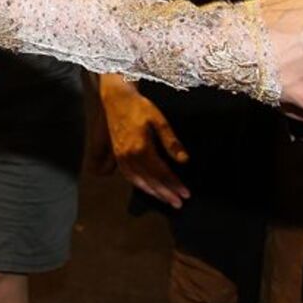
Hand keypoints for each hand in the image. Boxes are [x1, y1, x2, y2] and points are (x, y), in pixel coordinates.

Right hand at [98, 74, 189, 208]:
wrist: (116, 99)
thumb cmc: (139, 106)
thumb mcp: (159, 120)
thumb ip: (171, 141)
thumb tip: (184, 161)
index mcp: (141, 148)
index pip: (161, 172)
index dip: (174, 184)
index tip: (186, 193)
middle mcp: (130, 156)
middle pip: (150, 180)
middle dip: (165, 193)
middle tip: (179, 203)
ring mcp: (121, 157)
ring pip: (138, 180)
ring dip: (153, 192)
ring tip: (166, 200)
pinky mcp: (117, 154)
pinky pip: (128, 175)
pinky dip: (138, 184)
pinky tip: (146, 188)